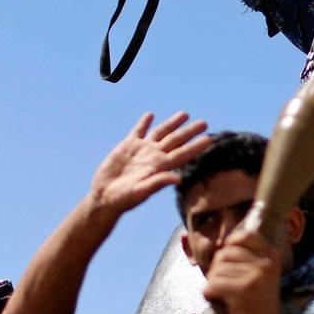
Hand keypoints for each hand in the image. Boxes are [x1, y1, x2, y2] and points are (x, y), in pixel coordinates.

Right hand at [90, 112, 210, 217]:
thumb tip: (178, 179)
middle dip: (190, 131)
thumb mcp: (141, 191)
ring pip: (160, 132)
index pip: (183, 153)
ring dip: (172, 123)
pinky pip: (138, 131)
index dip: (196, 146)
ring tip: (185, 114)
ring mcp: (142, 150)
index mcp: (161, 166)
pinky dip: (144, 123)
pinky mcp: (127, 146)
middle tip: (204, 123)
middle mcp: (154, 156)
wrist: (104, 197)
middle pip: (176, 140)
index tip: (209, 139)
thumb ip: (158, 183)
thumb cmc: (124, 199)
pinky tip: (150, 115)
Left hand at [203, 229, 285, 313]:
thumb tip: (226, 240)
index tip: (227, 255)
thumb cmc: (258, 299)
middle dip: (217, 267)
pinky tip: (216, 299)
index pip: (246, 235)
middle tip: (221, 282)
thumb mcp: (263, 272)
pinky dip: (209, 293)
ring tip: (221, 293)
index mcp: (271, 255)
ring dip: (213, 281)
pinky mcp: (242, 290)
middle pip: (226, 253)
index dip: (231, 243)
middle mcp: (265, 263)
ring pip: (217, 269)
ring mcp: (255, 276)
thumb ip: (249, 255)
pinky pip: (213, 284)